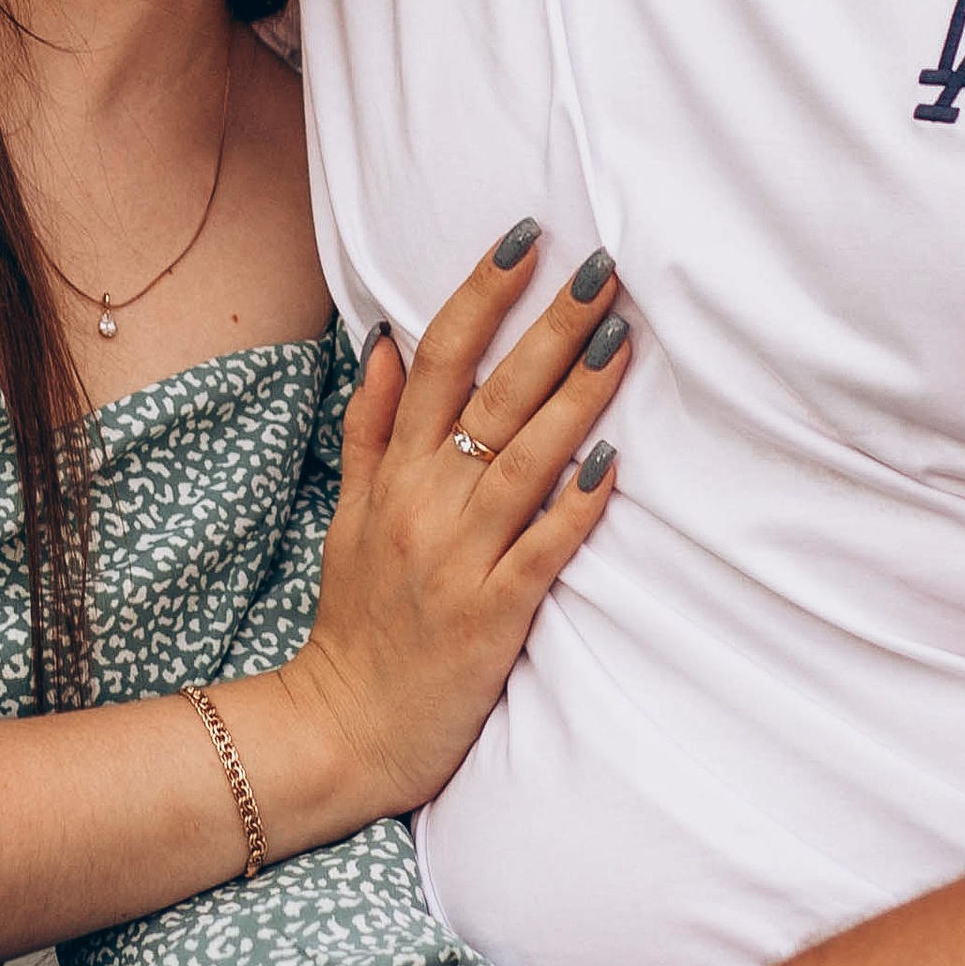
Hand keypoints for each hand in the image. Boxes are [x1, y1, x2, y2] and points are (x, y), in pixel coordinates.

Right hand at [269, 233, 630, 826]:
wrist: (342, 728)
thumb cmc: (359, 616)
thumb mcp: (350, 511)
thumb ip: (370, 424)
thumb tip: (386, 335)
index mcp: (396, 470)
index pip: (440, 357)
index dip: (483, 293)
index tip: (526, 238)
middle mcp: (426, 501)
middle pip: (494, 395)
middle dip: (549, 328)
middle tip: (602, 267)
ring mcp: (460, 557)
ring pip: (523, 461)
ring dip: (575, 399)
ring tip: (622, 340)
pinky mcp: (491, 614)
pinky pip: (541, 551)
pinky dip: (574, 507)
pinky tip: (612, 466)